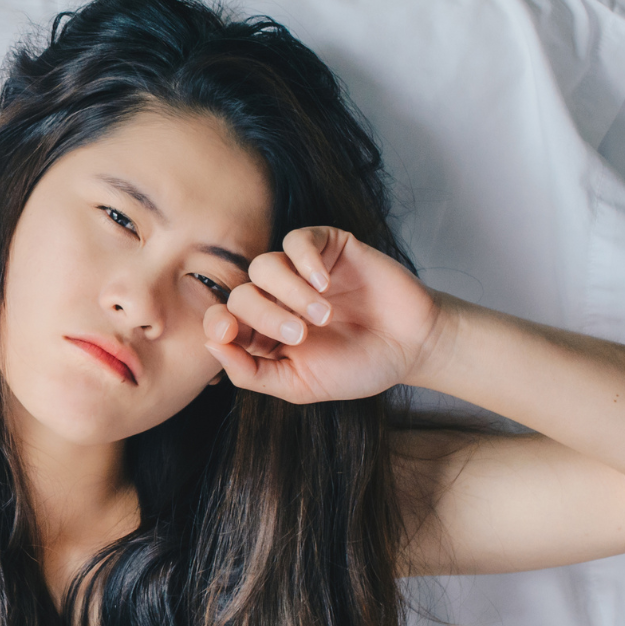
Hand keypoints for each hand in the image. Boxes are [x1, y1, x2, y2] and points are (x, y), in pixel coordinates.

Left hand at [202, 226, 450, 403]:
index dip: (218, 323)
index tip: (231, 333)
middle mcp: (275, 299)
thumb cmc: (356, 368)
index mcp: (262, 333)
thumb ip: (252, 373)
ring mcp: (299, 271)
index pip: (221, 320)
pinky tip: (326, 284)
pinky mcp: (326, 248)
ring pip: (264, 265)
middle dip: (262, 315)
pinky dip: (305, 261)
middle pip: (241, 293)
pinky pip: (297, 240)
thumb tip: (212, 345)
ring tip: (322, 316)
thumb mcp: (299, 385)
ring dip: (288, 292)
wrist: (412, 346)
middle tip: (300, 335)